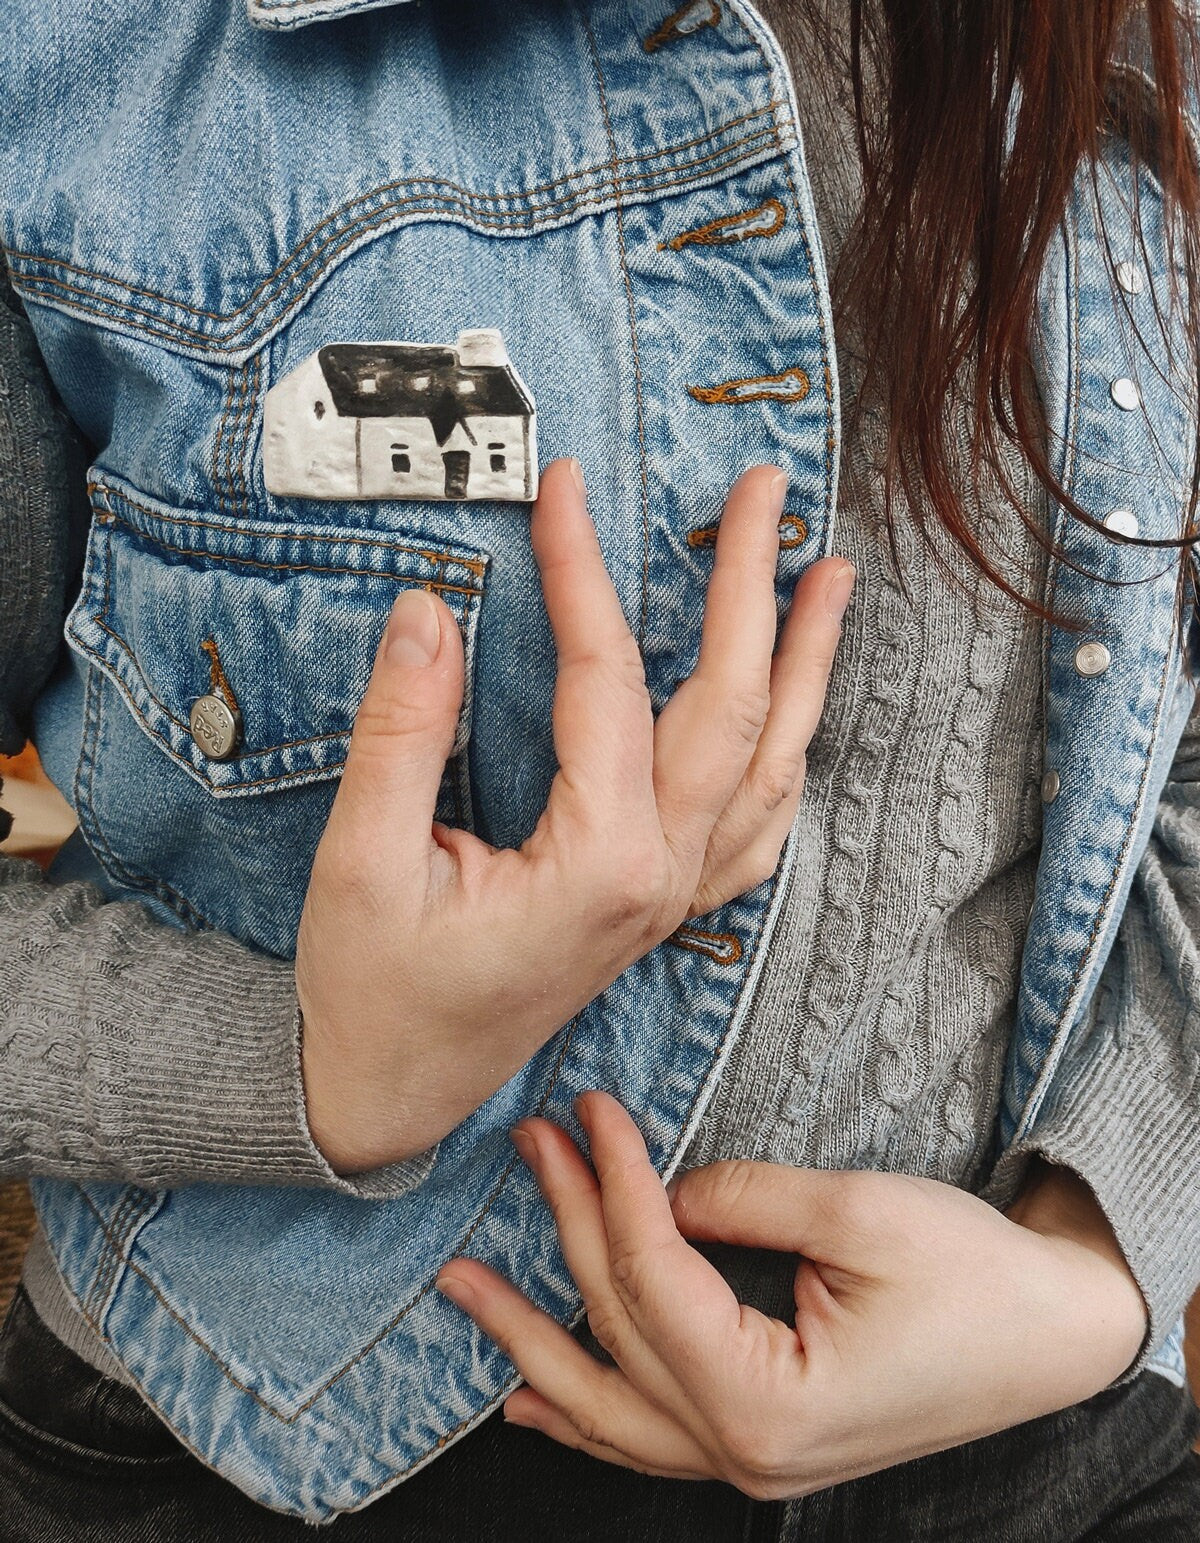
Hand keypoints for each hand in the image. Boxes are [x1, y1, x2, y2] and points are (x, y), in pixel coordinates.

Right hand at [296, 460, 854, 1171]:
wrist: (390, 1094)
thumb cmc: (375, 991)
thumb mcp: (365, 861)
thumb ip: (402, 733)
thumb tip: (428, 611)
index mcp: (598, 860)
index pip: (606, 679)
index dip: (584, 573)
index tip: (564, 487)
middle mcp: (660, 875)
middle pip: (733, 705)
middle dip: (749, 586)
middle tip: (759, 492)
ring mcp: (673, 897)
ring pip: (770, 764)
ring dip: (804, 666)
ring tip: (829, 578)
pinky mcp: (660, 908)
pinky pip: (755, 828)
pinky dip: (785, 758)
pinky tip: (794, 719)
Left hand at [435, 1092, 1147, 1499]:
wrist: (1053, 1336)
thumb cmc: (975, 1279)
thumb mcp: (861, 1216)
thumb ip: (743, 1201)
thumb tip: (666, 1191)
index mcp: (768, 1405)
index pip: (654, 1276)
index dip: (615, 1184)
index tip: (592, 1112)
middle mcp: (744, 1453)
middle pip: (619, 1328)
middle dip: (567, 1226)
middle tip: (531, 1144)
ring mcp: (748, 1461)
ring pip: (609, 1407)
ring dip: (532, 1340)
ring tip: (463, 1290)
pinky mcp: (759, 1444)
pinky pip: (646, 1439)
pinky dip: (583, 1413)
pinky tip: (531, 1398)